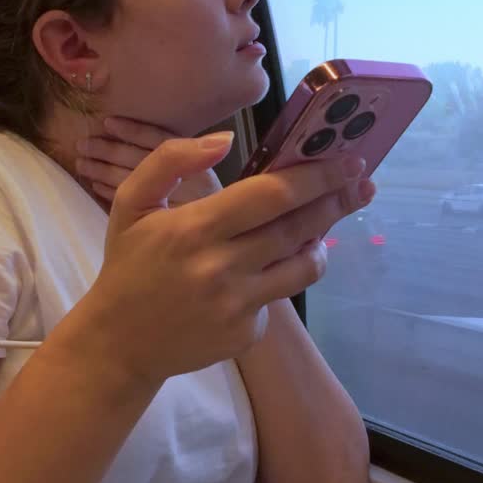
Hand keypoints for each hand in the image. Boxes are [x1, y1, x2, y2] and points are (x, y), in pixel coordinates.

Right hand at [52, 131, 375, 387]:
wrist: (118, 343)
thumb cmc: (129, 264)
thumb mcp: (131, 201)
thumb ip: (170, 160)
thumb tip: (223, 140)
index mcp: (195, 228)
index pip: (272, 195)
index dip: (317, 176)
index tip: (348, 161)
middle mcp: (221, 268)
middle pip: (298, 228)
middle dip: (337, 202)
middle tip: (363, 184)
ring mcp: (236, 305)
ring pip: (303, 268)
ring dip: (320, 244)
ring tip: (321, 228)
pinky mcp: (245, 335)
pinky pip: (278, 298)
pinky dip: (278, 280)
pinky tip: (260, 274)